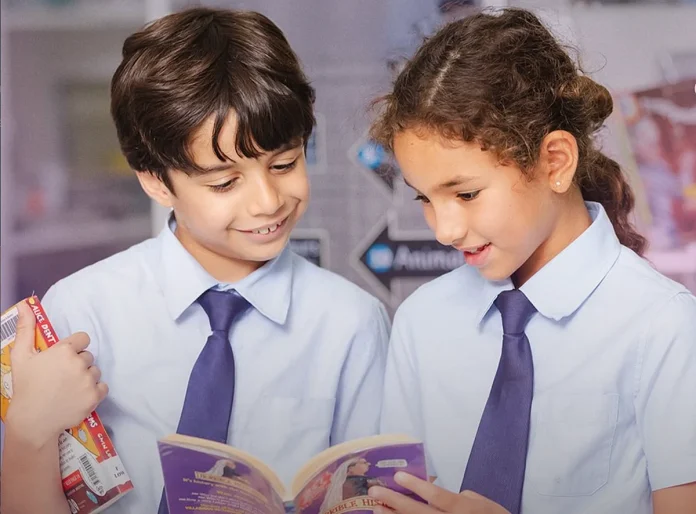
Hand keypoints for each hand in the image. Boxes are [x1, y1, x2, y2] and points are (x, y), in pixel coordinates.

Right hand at [5, 301, 107, 446]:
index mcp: (64, 350)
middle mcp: (79, 363)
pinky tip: (79, 395)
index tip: (64, 358)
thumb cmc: (26, 386)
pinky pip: (103, 387)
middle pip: (88, 356)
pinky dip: (94, 391)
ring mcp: (88, 380)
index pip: (83, 339)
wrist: (32, 420)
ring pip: (95, 371)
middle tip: (62, 377)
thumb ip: (26, 328)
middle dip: (78, 364)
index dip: (74, 348)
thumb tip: (26, 305)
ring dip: (86, 377)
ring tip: (68, 388)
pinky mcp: (95, 396)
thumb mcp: (21, 356)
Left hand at [369, 472, 509, 513]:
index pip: (436, 496)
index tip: (398, 475)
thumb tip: (433, 488)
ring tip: (377, 509)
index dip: (417, 486)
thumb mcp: (480, 501)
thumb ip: (457, 495)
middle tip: (375, 491)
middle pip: (418, 512)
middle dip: (395, 501)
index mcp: (462, 508)